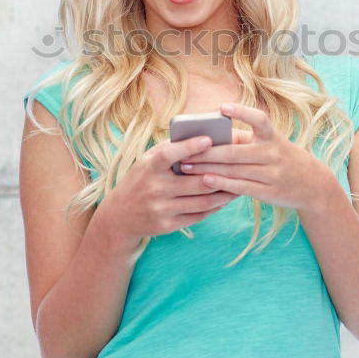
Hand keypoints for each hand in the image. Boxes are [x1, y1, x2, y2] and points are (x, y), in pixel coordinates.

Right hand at [99, 134, 239, 239]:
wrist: (120, 216)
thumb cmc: (141, 180)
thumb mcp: (147, 161)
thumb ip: (171, 149)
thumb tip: (201, 133)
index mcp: (149, 167)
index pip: (169, 154)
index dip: (189, 147)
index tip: (209, 139)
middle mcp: (154, 189)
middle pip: (194, 182)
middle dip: (218, 174)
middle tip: (238, 166)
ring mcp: (161, 209)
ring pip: (201, 201)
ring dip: (223, 194)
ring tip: (238, 184)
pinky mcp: (167, 225)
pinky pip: (198, 216)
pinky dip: (214, 207)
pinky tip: (224, 199)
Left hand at [175, 103, 331, 212]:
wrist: (312, 183)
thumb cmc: (281, 157)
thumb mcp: (270, 143)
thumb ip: (243, 139)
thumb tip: (209, 136)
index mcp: (272, 136)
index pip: (259, 120)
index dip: (242, 112)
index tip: (222, 108)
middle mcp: (272, 153)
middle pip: (234, 152)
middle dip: (206, 152)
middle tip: (183, 152)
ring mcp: (271, 174)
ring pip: (234, 170)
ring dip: (207, 169)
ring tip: (186, 167)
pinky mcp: (269, 192)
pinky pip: (241, 187)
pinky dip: (221, 183)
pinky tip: (205, 181)